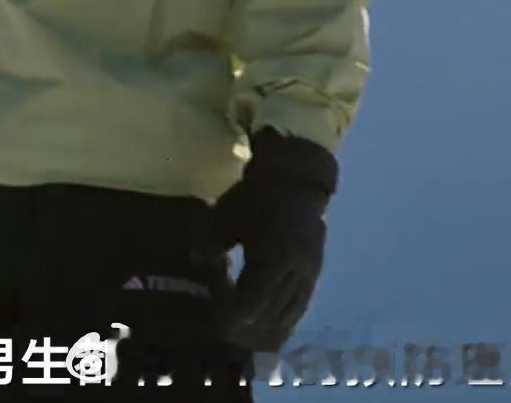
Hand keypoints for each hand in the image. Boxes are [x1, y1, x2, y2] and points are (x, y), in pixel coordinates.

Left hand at [202, 127, 337, 352]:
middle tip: (219, 321)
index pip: (252, 303)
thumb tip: (197, 260)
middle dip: (242, 326)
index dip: (229, 315)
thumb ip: (210, 240)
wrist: (294, 182)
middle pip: (268, 317)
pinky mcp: (314, 277)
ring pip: (285, 320)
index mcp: (275, 254)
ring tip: (238, 325)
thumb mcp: (225, 213)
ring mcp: (309, 276)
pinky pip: (297, 311)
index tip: (212, 312)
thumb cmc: (255, 196)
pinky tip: (260, 323)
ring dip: (260, 328)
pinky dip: (277, 322)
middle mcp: (297, 270)